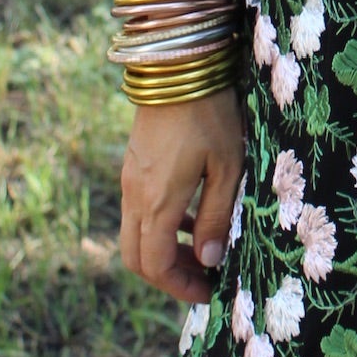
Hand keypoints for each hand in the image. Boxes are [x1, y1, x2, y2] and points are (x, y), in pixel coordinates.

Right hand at [120, 89, 245, 305]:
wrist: (178, 65)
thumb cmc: (210, 115)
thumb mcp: (227, 167)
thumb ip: (216, 217)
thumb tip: (211, 261)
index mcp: (157, 202)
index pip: (155, 265)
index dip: (180, 286)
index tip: (209, 291)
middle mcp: (135, 195)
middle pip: (136, 258)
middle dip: (168, 276)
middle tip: (203, 276)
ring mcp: (130, 179)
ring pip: (134, 235)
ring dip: (163, 251)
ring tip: (203, 249)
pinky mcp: (133, 164)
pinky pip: (138, 211)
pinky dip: (159, 226)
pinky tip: (191, 216)